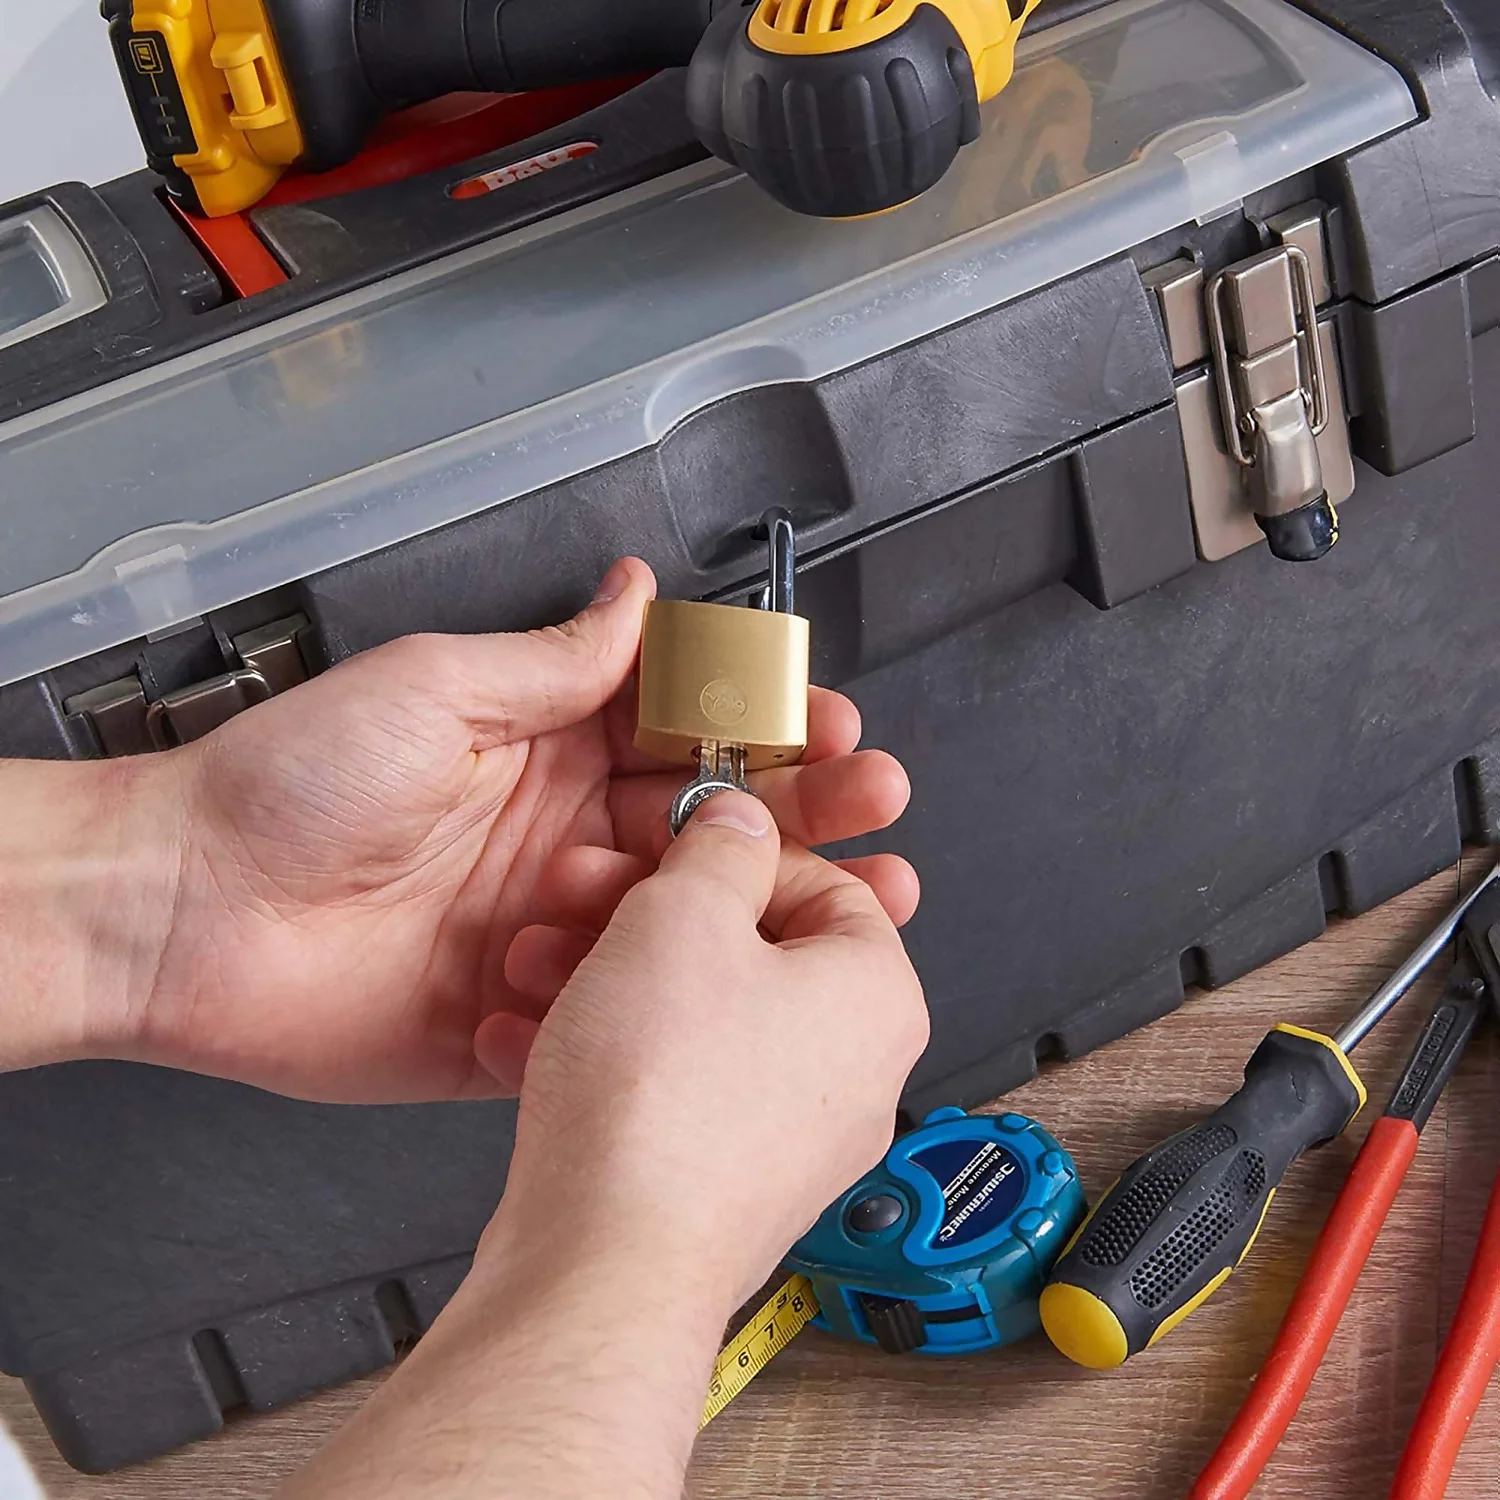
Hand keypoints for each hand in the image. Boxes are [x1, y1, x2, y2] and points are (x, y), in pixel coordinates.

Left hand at [113, 559, 915, 1101]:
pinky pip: (614, 1013)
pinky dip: (668, 1001)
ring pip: (682, 923)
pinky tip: (722, 986)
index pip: (684, 735)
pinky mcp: (519, 1020)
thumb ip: (556, 659)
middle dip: (801, 814)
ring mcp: (545, 932)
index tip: (828, 726)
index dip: (764, 729)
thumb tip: (638, 590)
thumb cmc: (289, 785)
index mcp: (544, 749)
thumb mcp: (436, 689)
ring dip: (763, 913)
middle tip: (875, 807)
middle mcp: (556, 837)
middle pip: (707, 830)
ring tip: (849, 905)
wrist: (186, 913)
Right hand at [480, 791, 929, 1308]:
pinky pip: (664, 1089)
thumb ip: (720, 847)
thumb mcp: (684, 914)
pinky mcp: (718, 1184)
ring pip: (694, 1019)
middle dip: (647, 916)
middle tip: (585, 896)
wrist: (604, 1263)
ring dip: (605, 978)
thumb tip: (743, 822)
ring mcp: (785, 1136)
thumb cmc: (662, 1100)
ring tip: (534, 964)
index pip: (830, 885)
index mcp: (875, 996)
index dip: (739, 853)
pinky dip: (599, 1055)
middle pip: (749, 953)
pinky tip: (525, 1040)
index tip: (673, 845)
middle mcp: (849, 1072)